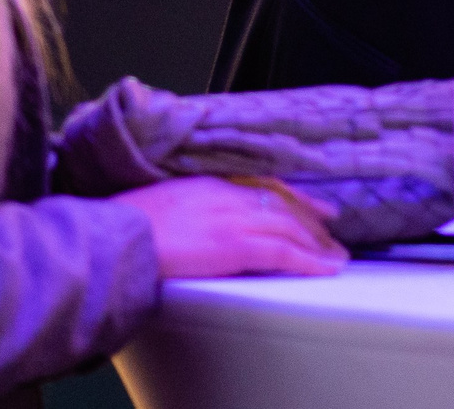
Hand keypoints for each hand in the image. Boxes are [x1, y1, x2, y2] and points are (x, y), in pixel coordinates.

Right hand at [110, 176, 346, 278]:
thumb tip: (194, 227)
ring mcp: (233, 220)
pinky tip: (324, 269)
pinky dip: (308, 261)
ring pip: (289, 229)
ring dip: (316, 245)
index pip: (264, 188)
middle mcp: (228, 197)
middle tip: (333, 234)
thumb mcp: (161, 205)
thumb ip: (187, 211)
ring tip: (335, 257)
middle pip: (282, 207)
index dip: (293, 198)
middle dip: (311, 222)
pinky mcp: (235, 245)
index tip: (313, 205)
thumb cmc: (127, 226)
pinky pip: (283, 253)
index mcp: (210, 185)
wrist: (118, 236)